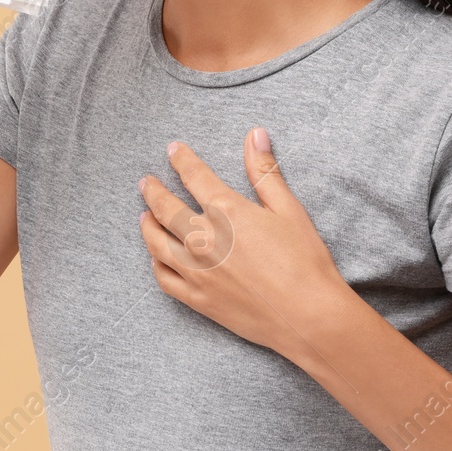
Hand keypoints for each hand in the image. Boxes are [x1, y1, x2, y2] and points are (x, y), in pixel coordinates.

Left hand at [137, 127, 353, 361]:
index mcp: (226, 211)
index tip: (172, 150)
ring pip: (156, 243)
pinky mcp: (197, 299)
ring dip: (147, 225)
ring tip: (144, 216)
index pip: (194, 176)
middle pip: (165, 208)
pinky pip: (164, 278)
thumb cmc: (305, 261)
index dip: (181, 160)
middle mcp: (203, 239)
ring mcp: (196, 271)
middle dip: (152, 191)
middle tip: (145, 182)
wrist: (307, 317)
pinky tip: (156, 258)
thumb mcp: (289, 209)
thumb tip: (255, 134)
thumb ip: (265, 171)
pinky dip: (156, 264)